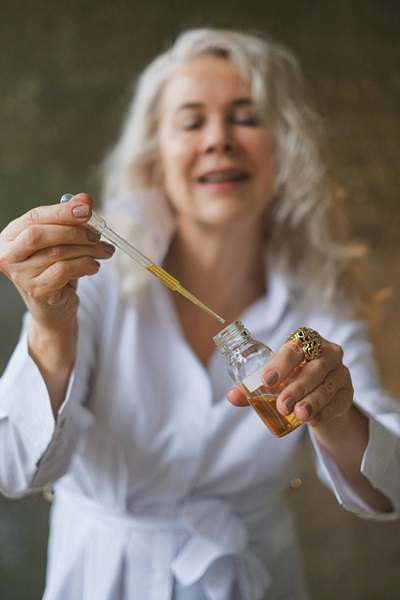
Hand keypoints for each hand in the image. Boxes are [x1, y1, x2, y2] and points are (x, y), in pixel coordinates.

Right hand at [0, 192, 114, 330]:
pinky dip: (86, 265)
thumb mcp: (61, 241)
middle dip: (75, 231)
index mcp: (10, 237)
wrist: (54, 308)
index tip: (87, 208)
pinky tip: (93, 267)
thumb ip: (70, 219)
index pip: (34, 217)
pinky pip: (65, 270)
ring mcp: (21, 276)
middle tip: (98, 235)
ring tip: (104, 251)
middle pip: (41, 234)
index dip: (62, 211)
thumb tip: (85, 199)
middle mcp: (9, 256)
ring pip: (58, 253)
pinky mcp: (38, 291)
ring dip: (88, 249)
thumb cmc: (55, 269)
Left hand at [227, 333, 353, 426]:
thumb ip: (253, 388)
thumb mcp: (274, 381)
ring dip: (313, 401)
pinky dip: (326, 411)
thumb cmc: (292, 379)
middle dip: (297, 387)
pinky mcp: (348, 393)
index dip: (280, 364)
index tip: (266, 380)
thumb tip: (232, 396)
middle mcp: (326, 353)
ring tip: (298, 415)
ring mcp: (340, 372)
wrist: (319, 395)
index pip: (293, 349)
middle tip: (282, 405)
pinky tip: (314, 420)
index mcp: (304, 342)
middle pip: (315, 367)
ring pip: (328, 386)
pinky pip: (339, 401)